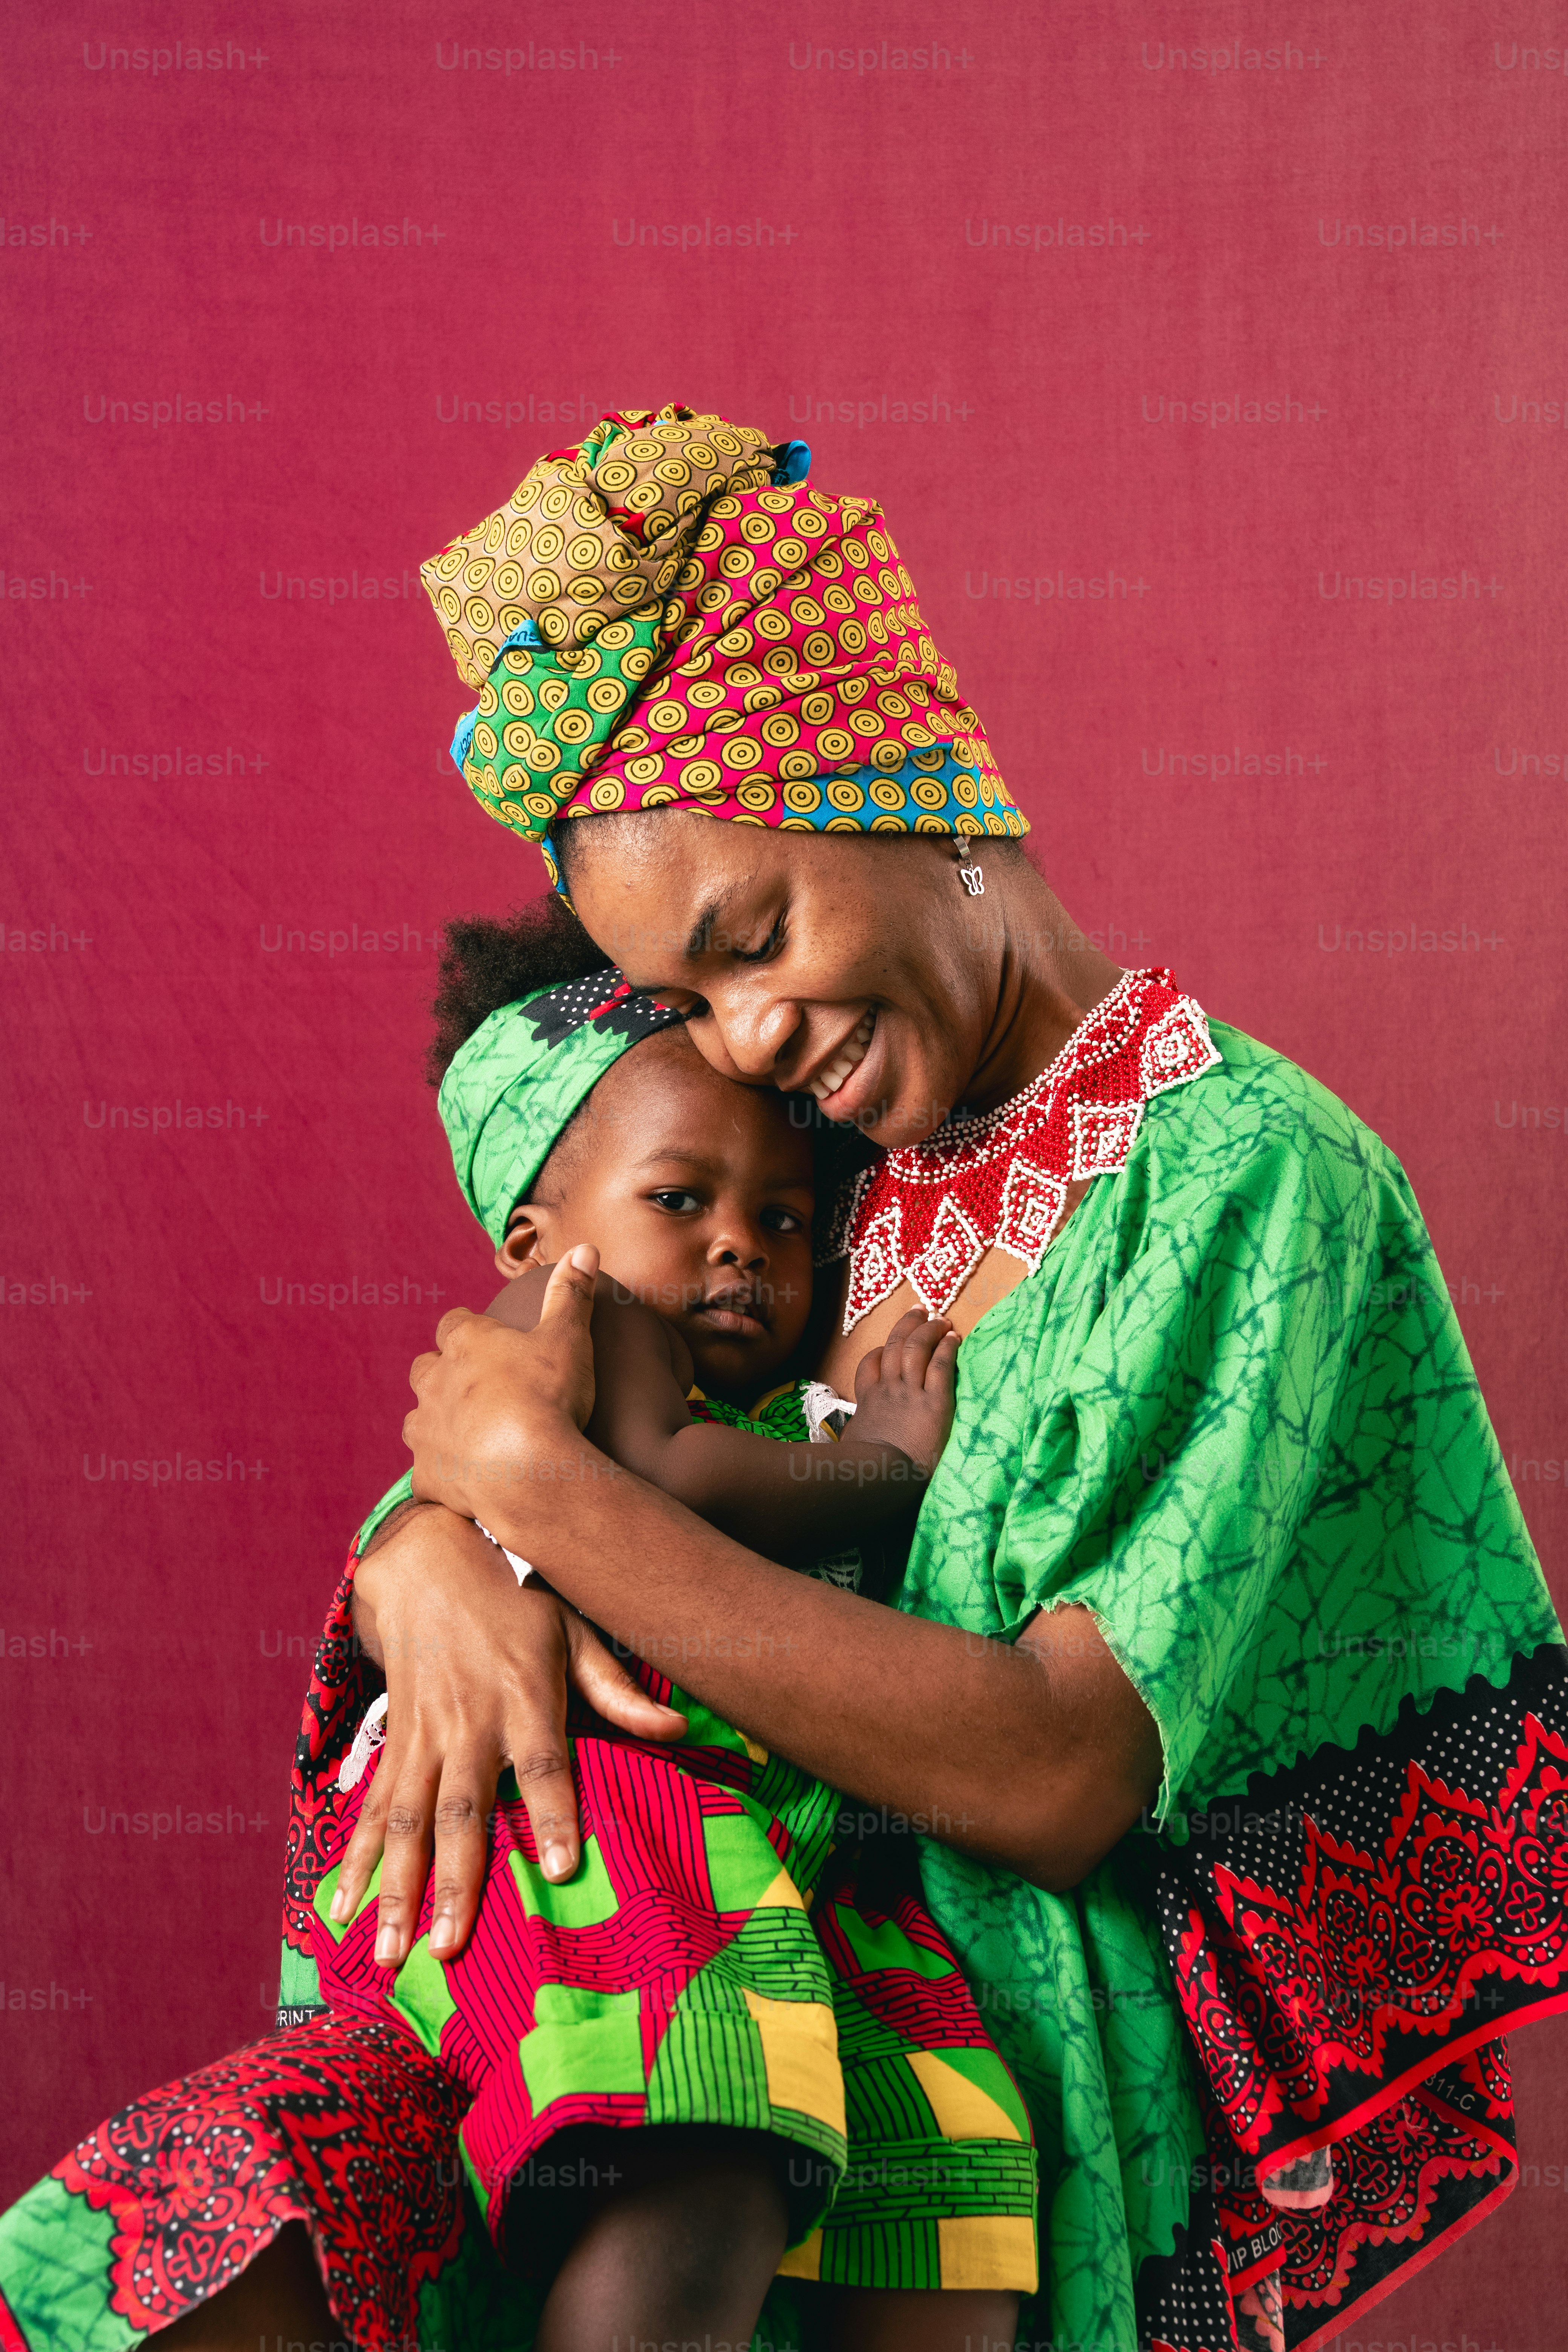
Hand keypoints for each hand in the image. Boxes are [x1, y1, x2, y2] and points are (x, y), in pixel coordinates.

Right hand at [335, 1501, 685, 1967]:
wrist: (429, 1559)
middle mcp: (468, 1722)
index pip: (545, 1762)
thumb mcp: (574, 1628)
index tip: (564, 1867)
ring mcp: (424, 1734)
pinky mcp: (394, 1740)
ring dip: (396, 1888)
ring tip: (388, 1952)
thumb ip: (617, 1687)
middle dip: (453, 1880)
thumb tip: (676, 1729)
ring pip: (406, 1820)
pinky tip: (343, 1907)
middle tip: (450, 1946)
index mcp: (523, 1696)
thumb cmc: (517, 1600)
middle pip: (462, 1809)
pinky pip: (372, 1807)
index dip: (554, 1812)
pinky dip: (356, 1859)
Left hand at [404, 1246, 600, 1520]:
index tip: (489, 1338)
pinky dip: (444, 1473)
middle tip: (477, 1385)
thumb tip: (585, 1247)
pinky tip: (466, 1481)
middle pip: (425, 1368)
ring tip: (469, 1432)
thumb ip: (572, 1293)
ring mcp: (426, 1431)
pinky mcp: (428, 1475)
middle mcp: (434, 1382)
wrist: (530, 1474)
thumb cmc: (549, 1398)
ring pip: (417, 1419)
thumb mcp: (569, 1338)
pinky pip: (427, 1473)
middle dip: (444, 1372)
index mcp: (465, 1343)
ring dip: (437, 1421)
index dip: (470, 1329)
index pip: (454, 1323)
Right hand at [848, 1309, 958, 1477]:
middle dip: (908, 1325)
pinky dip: (947, 1348)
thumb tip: (849, 1449)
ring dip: (929, 1329)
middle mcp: (888, 1390)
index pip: (871, 1366)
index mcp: (868, 1403)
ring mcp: (911, 1394)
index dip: (882, 1351)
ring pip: (917, 1347)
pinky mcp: (936, 1403)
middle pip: (895, 1346)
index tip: (891, 1346)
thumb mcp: (851, 1450)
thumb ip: (856, 1441)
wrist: (879, 1478)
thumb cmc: (864, 1473)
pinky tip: (955, 1339)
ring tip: (941, 1319)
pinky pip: (941, 1365)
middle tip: (919, 1311)